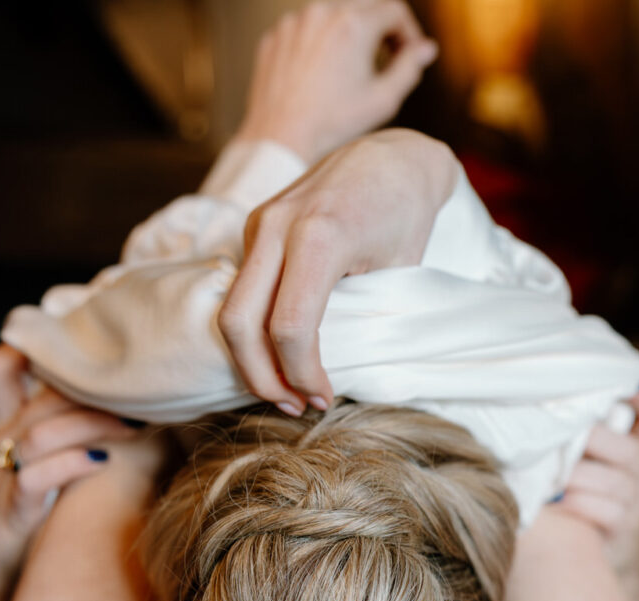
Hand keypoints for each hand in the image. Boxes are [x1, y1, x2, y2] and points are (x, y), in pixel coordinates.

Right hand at [0, 344, 141, 600]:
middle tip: (145, 384)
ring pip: (39, 430)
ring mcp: (1, 478)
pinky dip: (69, 465)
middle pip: (37, 393)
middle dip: (91, 385)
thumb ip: (77, 435)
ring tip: (137, 421)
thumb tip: (140, 413)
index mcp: (8, 428)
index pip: (3, 366)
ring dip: (90, 421)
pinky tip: (103, 462)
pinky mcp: (8, 516)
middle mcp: (1, 445)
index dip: (39, 347)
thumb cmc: (30, 523)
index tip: (98, 342)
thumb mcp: (48, 468)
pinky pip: (33, 478)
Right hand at [219, 128, 456, 413]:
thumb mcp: (399, 270)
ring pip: (231, 309)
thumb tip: (338, 375)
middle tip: (295, 405)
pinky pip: (241, 290)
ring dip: (252, 358)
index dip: (302, 375)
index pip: (289, 327)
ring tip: (286, 390)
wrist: (393, 157)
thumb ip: (362, 317)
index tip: (325, 398)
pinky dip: (255, 329)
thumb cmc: (407, 214)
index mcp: (320, 236)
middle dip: (263, 377)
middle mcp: (279, 226)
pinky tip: (282, 353)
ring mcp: (261, 223)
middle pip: (240, 323)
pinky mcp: (256, 226)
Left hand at [236, 1, 437, 162]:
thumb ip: (410, 67)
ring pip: (334, 10)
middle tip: (389, 53)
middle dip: (384, 24)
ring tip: (356, 62)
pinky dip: (322, 39)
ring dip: (352, 29)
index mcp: (353, 25)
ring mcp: (294, 22)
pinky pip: (306, 26)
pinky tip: (325, 70)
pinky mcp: (275, 35)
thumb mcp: (383, 99)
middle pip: (366, 2)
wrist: (280, 138)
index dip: (409, 31)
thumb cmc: (333, 124)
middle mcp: (322, 13)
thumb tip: (426, 49)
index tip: (409, 54)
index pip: (395, 10)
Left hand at [556, 379, 638, 572]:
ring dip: (580, 477)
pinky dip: (580, 505)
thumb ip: (572, 433)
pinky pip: (609, 513)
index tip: (631, 382)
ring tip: (551, 476)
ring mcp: (636, 501)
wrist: (589, 553)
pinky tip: (556, 503)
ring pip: (616, 483)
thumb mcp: (583, 457)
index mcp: (633, 443)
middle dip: (595, 441)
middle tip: (563, 438)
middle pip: (631, 450)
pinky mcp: (625, 529)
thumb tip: (536, 405)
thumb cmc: (576, 491)